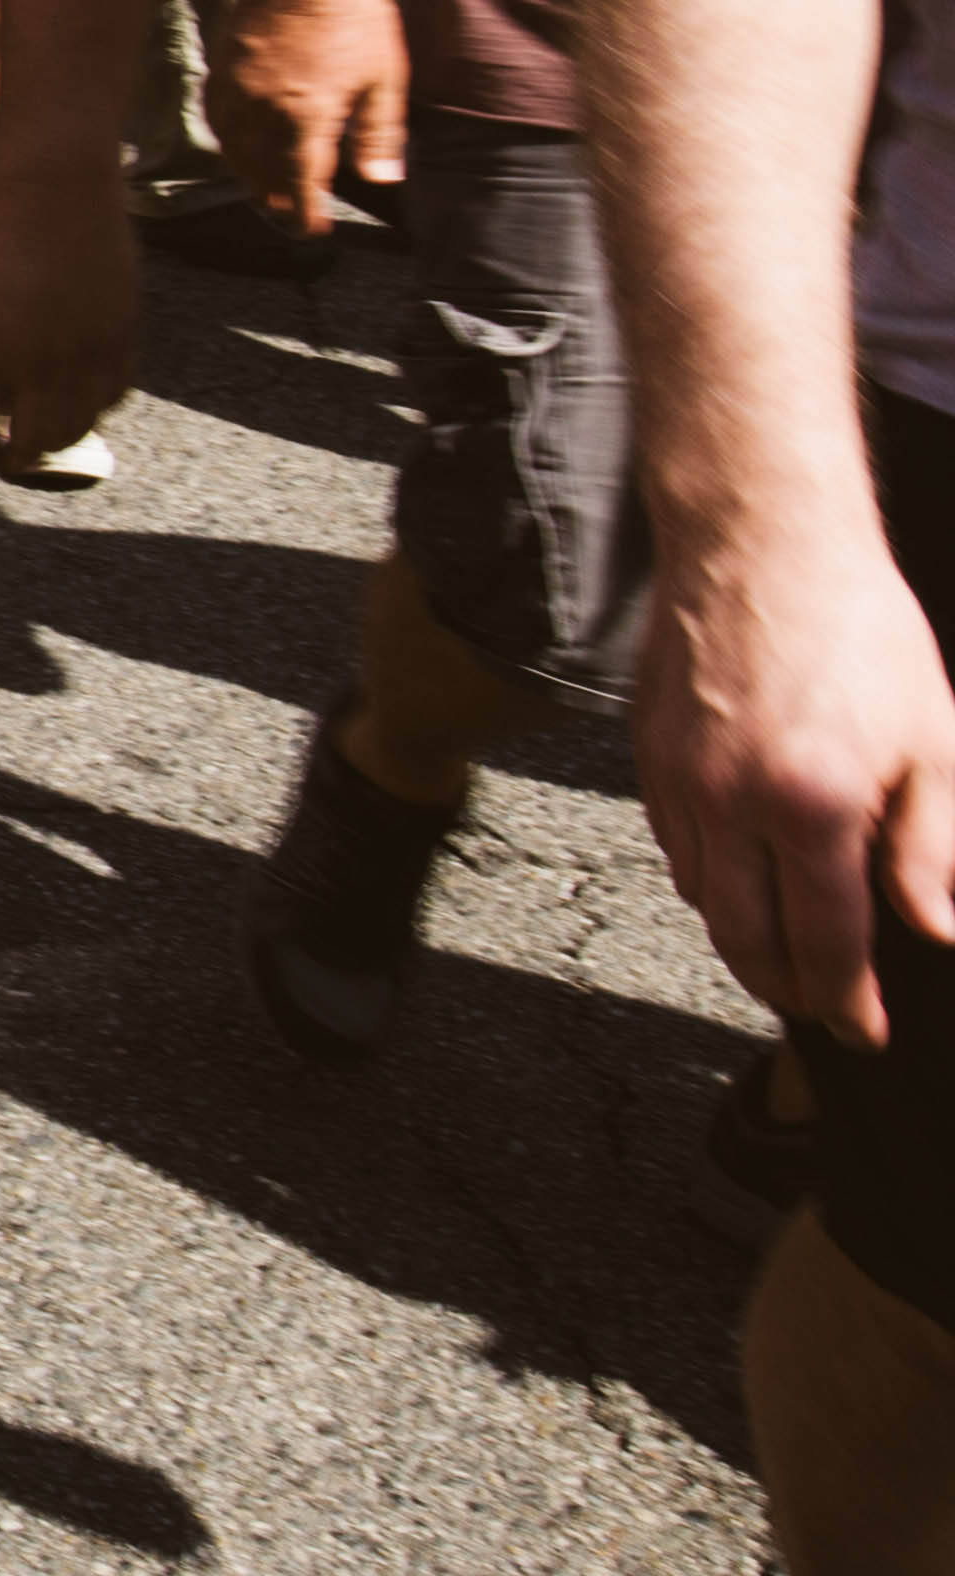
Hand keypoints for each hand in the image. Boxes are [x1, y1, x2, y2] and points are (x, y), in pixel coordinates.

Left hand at [0, 154, 135, 473]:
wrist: (52, 184)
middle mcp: (36, 362)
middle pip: (27, 442)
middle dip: (10, 460)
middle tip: (2, 459)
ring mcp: (84, 350)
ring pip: (74, 426)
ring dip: (52, 442)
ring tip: (37, 440)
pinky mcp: (121, 332)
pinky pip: (113, 394)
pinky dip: (94, 410)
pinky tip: (77, 405)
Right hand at [210, 0, 408, 239]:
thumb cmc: (354, 15)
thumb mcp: (384, 78)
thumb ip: (379, 134)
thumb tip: (382, 180)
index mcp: (305, 116)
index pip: (302, 180)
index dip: (308, 211)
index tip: (314, 230)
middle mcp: (262, 109)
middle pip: (263, 170)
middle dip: (277, 195)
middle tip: (289, 212)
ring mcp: (236, 88)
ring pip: (233, 148)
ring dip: (248, 173)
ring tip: (262, 186)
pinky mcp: (222, 66)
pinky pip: (216, 118)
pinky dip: (226, 139)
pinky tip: (237, 141)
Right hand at [642, 529, 954, 1045]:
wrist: (760, 544)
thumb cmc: (857, 629)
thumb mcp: (933, 739)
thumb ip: (934, 845)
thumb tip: (935, 928)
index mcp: (811, 805)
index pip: (825, 941)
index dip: (847, 1001)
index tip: (864, 1030)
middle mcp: (731, 804)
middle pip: (746, 938)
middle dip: (787, 989)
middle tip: (823, 1010)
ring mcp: (681, 780)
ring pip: (701, 899)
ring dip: (742, 942)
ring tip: (785, 960)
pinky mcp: (650, 754)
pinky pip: (675, 848)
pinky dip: (708, 884)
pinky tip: (740, 882)